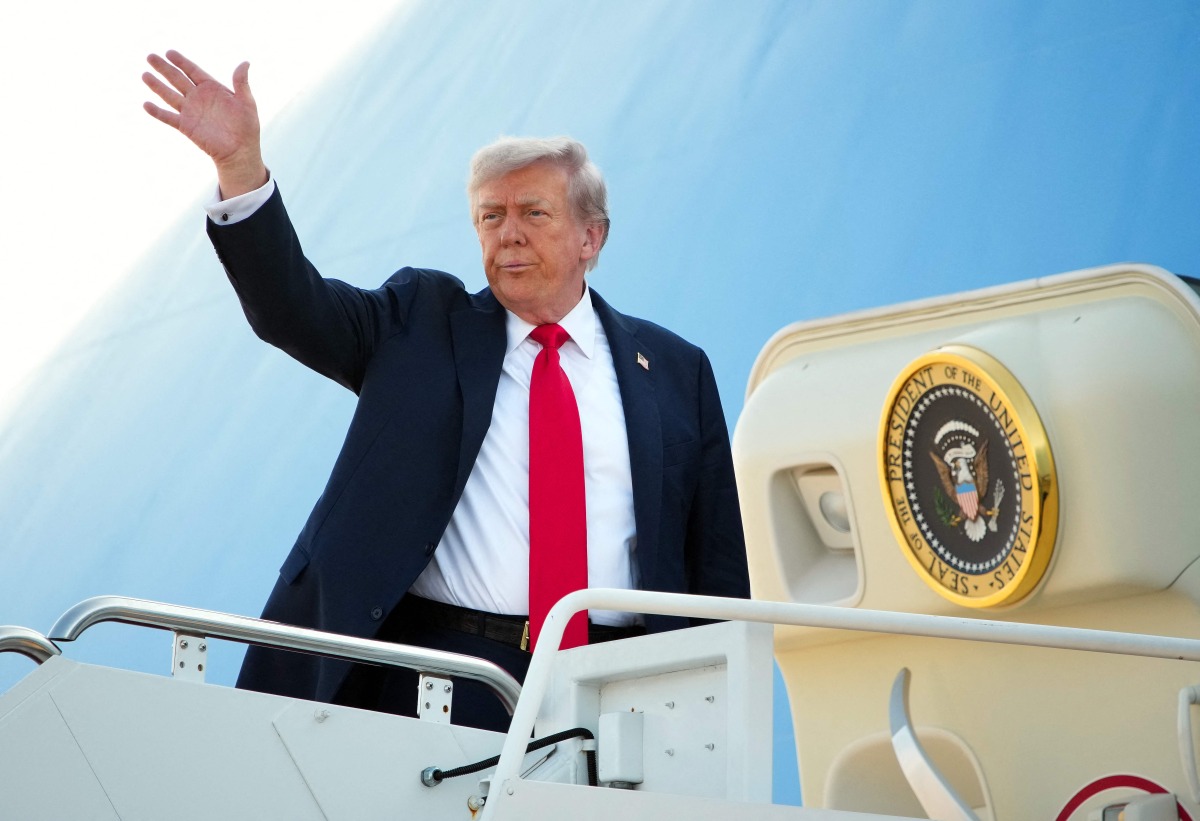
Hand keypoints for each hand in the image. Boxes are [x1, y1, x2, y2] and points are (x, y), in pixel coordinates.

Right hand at [143, 50, 267, 197]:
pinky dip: (157, 112)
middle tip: (150, 56)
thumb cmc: (247, 128)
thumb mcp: (247, 102)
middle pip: (177, 79)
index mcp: (212, 89)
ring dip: (157, 86)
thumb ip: (241, 83)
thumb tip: (245, 62)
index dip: (181, 62)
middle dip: (164, 68)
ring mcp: (190, 112)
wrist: (240, 152)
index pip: (193, 71)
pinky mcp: (185, 126)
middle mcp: (198, 98)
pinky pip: (168, 117)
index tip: (169, 52)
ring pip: (169, 95)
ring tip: (144, 75)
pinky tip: (146, 104)